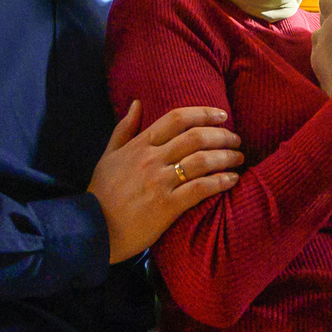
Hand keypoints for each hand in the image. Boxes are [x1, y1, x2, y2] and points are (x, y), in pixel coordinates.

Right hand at [88, 101, 241, 262]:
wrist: (93, 229)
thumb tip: (137, 102)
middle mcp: (151, 159)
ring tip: (238, 158)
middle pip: (196, 137)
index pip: (177, 118)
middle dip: (222, 135)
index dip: (203, 113)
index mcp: (139, 145)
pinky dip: (220, 181)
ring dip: (226, 157)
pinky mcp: (166, 206)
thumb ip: (124, 128)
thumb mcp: (108, 155)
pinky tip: (232, 180)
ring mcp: (159, 182)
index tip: (223, 115)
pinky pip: (200, 188)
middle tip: (236, 139)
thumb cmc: (102, 192)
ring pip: (202, 161)